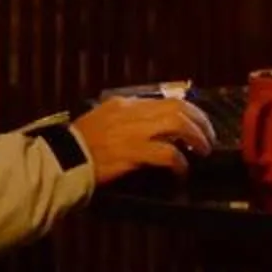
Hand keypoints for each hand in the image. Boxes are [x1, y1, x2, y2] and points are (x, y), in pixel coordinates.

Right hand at [73, 95, 214, 179]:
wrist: (64, 158)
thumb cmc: (82, 143)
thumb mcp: (105, 119)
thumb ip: (129, 119)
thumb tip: (156, 126)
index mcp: (126, 104)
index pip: (167, 100)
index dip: (189, 112)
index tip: (198, 123)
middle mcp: (133, 113)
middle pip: (178, 109)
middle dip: (200, 123)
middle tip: (208, 138)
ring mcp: (133, 132)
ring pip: (178, 124)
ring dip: (196, 138)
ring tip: (202, 151)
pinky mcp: (133, 152)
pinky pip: (167, 154)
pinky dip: (179, 162)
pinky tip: (181, 171)